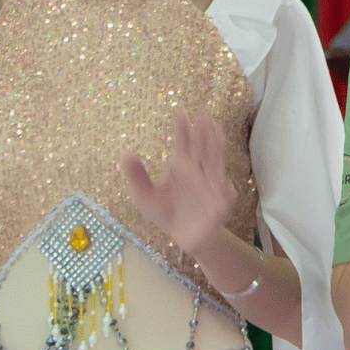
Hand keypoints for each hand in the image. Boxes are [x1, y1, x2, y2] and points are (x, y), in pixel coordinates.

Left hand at [121, 109, 237, 255]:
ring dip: (216, 147)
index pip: (183, 143)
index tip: (181, 112)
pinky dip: (223, 185)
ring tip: (216, 131)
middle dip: (202, 132)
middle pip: (201, 147)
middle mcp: (196, 171)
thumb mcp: (144, 196)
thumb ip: (136, 175)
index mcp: (179, 166)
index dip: (182, 128)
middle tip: (202, 114)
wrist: (184, 238)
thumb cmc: (165, 214)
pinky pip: (223, 192)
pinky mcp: (219, 202)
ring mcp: (210, 184)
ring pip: (215, 161)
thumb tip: (126, 152)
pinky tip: (221, 180)